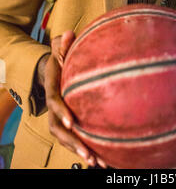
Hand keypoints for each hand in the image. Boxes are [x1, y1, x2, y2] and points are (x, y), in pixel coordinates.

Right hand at [42, 30, 106, 168]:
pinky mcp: (70, 122)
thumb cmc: (61, 57)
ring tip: (97, 162)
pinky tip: (103, 159)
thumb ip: (64, 43)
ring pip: (66, 139)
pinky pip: (75, 138)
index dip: (61, 113)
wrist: (54, 70)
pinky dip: (86, 149)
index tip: (72, 123)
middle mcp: (53, 108)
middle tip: (88, 154)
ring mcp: (60, 118)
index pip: (53, 103)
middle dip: (73, 143)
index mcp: (53, 89)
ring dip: (80, 151)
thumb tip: (69, 32)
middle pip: (58, 130)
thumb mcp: (60, 47)